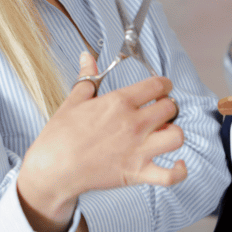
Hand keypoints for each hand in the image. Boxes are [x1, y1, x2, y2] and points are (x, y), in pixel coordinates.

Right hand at [16, 51, 184, 231]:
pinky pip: (171, 175)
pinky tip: (177, 163)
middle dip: (167, 107)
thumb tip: (87, 57)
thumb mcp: (73, 100)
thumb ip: (87, 77)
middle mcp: (134, 124)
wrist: (52, 169)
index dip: (163, 85)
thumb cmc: (60, 136)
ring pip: (177, 136)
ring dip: (173, 133)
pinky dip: (179, 170)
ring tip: (162, 133)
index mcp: (119, 102)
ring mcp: (138, 149)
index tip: (161, 88)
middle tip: (158, 111)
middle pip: (170, 108)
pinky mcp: (137, 173)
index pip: (156, 85)